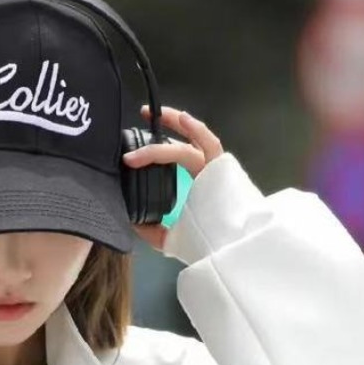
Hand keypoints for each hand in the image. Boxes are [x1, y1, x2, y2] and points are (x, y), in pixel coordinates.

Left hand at [124, 106, 224, 252]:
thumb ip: (153, 230)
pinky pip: (210, 145)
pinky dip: (197, 131)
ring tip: (155, 114)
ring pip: (193, 140)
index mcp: (196, 184)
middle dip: (161, 128)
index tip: (132, 150)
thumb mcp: (172, 239)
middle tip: (143, 117)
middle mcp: (205, 173)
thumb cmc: (208, 244)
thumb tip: (131, 222)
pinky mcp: (223, 168)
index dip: (155, 150)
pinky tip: (182, 119)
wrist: (231, 250)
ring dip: (175, 123)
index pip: (175, 159)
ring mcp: (215, 169)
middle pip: (181, 144)